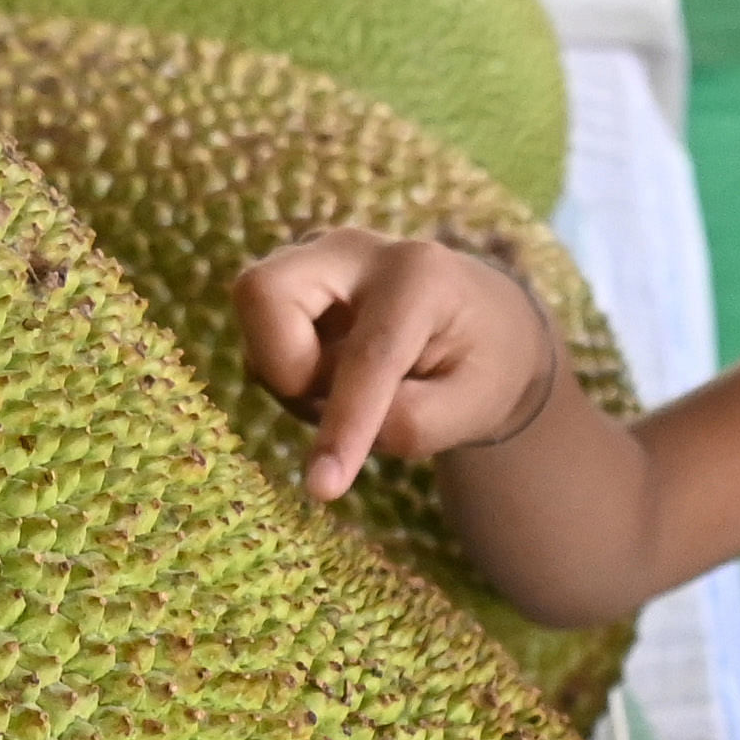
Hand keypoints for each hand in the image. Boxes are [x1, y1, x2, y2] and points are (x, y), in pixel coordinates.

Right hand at [235, 226, 558, 499]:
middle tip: (326, 402)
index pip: (368, 354)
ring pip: (256, 315)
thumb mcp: (472, 409)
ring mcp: (317, 258)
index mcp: (421, 277)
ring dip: (294, 377)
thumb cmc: (483, 366)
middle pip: (263, 291)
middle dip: (282, 366)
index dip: (343, 424)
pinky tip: (338, 375)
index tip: (323, 488)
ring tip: (356, 391)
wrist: (482, 324)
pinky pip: (262, 335)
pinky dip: (291, 371)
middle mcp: (358, 251)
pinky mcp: (294, 280)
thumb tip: (335, 423)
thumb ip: (410, 423)